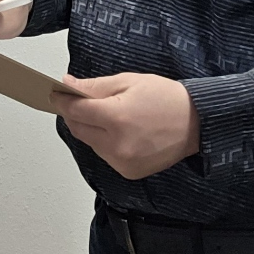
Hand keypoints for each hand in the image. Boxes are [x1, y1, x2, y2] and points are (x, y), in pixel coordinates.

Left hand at [50, 72, 200, 180]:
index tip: (56, 93)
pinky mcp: (129, 171)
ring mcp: (123, 161)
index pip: (76, 111)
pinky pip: (105, 155)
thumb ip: (95, 87)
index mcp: (117, 118)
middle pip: (78, 129)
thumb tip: (68, 86)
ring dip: (91, 129)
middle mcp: (117, 144)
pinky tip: (121, 131)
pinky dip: (105, 143)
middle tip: (79, 101)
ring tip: (109, 115)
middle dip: (75, 114)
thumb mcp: (129, 82)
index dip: (63, 100)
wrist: (197, 123)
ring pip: (91, 143)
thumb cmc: (166, 98)